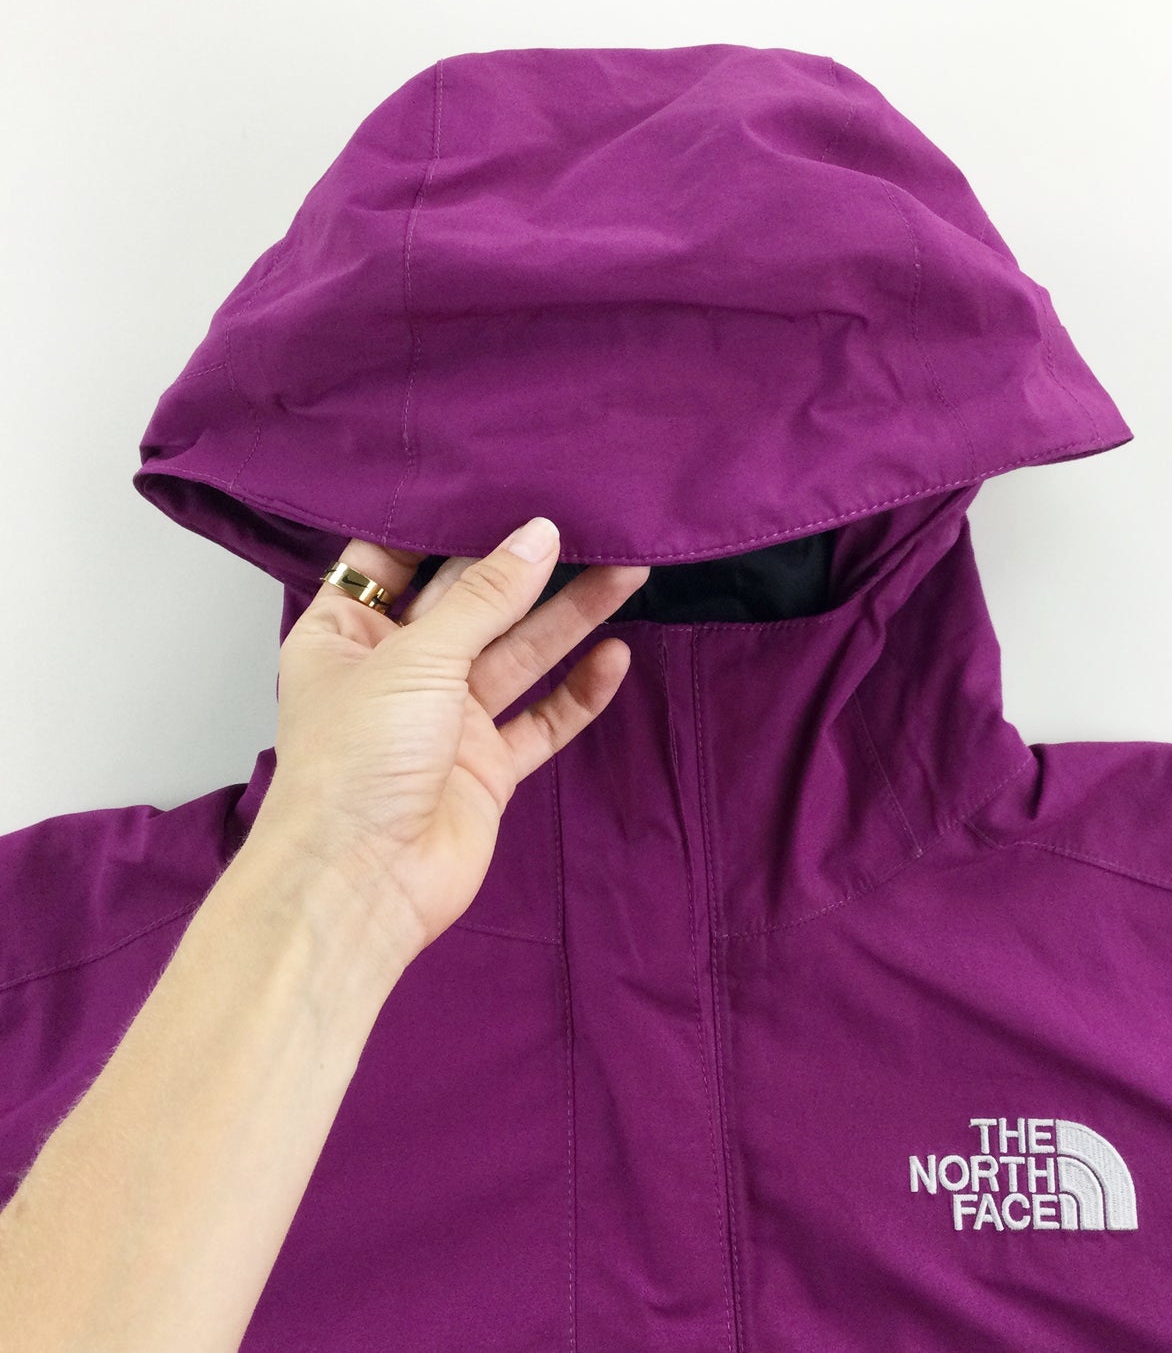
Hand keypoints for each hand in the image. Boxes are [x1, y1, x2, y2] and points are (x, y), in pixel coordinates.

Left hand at [249, 516, 649, 968]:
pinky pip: (541, 718)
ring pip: (518, 655)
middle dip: (526, 568)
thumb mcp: (417, 658)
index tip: (498, 485)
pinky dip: (578, 691)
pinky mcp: (487, 766)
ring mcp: (447, 720)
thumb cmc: (357, 757)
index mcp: (347, 635)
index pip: (393, 563)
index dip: (442, 527)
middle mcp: (398, 671)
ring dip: (569, 618)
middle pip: (471, 605)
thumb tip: (540, 534)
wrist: (361, 883)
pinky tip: (615, 658)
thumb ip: (486, 596)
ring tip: (628, 570)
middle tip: (589, 522)